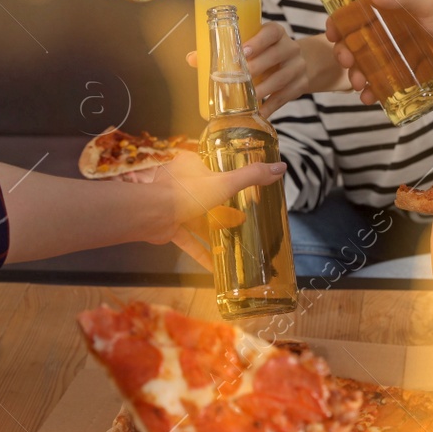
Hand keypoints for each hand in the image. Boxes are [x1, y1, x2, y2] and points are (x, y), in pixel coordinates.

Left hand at [139, 153, 285, 269]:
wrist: (152, 215)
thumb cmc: (187, 193)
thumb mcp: (225, 182)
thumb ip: (251, 177)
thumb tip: (280, 168)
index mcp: (190, 165)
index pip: (209, 166)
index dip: (222, 174)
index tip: (237, 184)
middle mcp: (180, 183)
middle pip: (204, 194)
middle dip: (221, 207)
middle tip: (242, 218)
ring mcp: (173, 205)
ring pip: (197, 219)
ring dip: (212, 231)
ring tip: (233, 242)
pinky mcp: (169, 226)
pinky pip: (188, 240)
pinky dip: (201, 252)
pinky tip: (214, 266)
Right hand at [325, 0, 432, 101]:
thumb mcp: (428, 5)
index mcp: (388, 13)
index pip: (354, 15)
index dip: (339, 23)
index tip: (331, 32)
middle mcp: (385, 35)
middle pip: (353, 43)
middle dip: (343, 53)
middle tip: (344, 60)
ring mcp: (392, 57)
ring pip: (362, 66)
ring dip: (353, 74)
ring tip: (357, 83)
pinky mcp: (400, 77)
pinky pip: (378, 85)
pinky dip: (369, 92)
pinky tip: (367, 97)